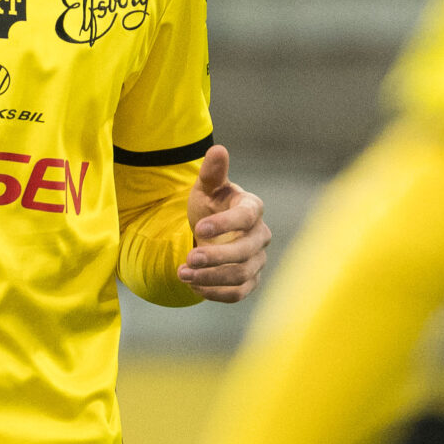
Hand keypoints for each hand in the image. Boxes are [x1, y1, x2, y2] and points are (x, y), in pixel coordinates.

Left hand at [179, 144, 269, 302]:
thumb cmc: (211, 205)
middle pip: (245, 252)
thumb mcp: (207, 187)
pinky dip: (215, 293)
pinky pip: (238, 293)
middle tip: (188, 259)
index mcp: (252, 208)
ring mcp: (257, 260)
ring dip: (211, 278)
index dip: (225, 224)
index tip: (198, 229)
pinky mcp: (250, 280)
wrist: (211, 230)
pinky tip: (193, 287)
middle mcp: (260, 235)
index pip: (246, 217)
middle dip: (216, 258)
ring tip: (183, 274)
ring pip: (241, 275)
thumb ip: (212, 172)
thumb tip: (218, 150)